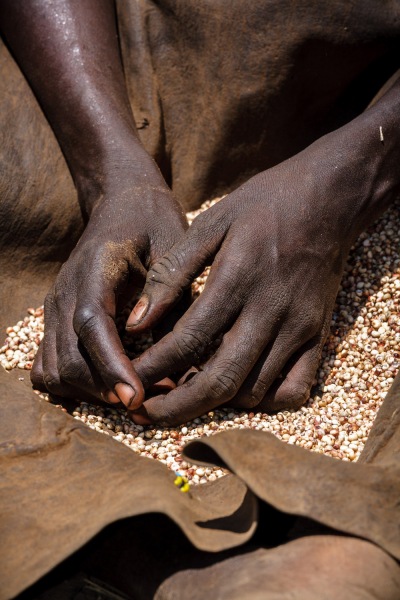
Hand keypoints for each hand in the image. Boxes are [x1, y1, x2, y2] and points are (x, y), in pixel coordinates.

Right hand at [31, 165, 186, 407]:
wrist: (123, 200)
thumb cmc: (154, 222)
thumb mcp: (173, 248)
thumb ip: (170, 296)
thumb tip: (165, 350)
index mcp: (95, 269)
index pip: (92, 324)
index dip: (111, 365)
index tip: (135, 397)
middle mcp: (65, 291)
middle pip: (68, 357)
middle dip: (105, 388)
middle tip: (150, 401)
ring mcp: (55, 306)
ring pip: (54, 369)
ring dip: (89, 391)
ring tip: (132, 394)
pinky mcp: (56, 318)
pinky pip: (47, 365)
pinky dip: (70, 384)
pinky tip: (104, 384)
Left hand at [126, 137, 380, 424]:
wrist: (330, 199)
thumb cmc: (264, 205)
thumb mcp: (211, 222)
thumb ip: (172, 272)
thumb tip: (137, 321)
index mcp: (238, 279)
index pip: (187, 341)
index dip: (152, 368)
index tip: (129, 382)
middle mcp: (270, 311)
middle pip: (219, 381)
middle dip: (175, 407)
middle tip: (143, 416)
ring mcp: (299, 328)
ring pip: (253, 391)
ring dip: (214, 403)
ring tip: (183, 396)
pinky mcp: (318, 336)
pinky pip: (293, 389)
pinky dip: (262, 401)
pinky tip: (239, 390)